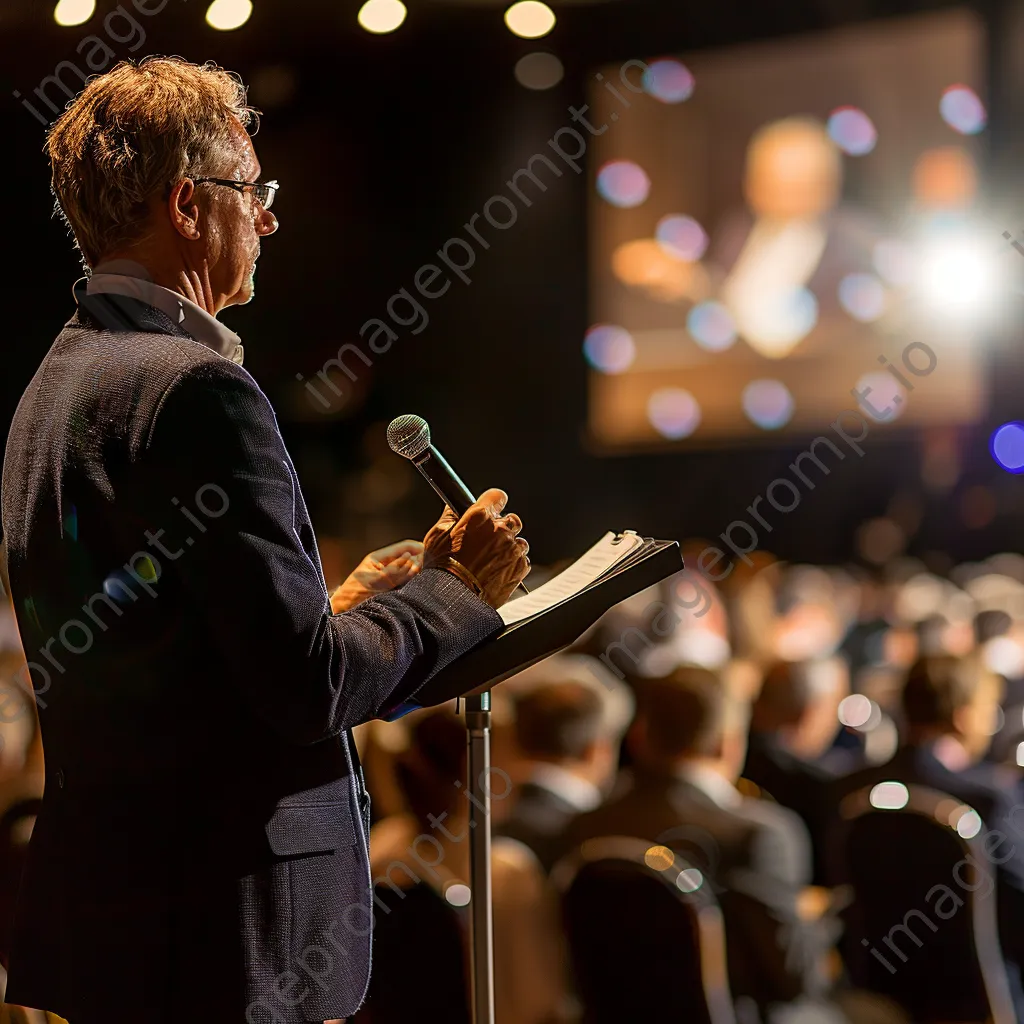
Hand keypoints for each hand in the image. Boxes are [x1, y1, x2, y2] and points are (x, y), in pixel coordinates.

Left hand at [330, 540, 423, 612]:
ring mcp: (389, 578)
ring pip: (410, 571)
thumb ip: (394, 571)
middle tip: (429, 569)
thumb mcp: (374, 581)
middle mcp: (386, 566)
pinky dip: (414, 583)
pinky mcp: (392, 590)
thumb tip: (412, 558)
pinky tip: (418, 585)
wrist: (343, 614)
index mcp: (379, 559)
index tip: (431, 554)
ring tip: (424, 577)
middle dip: (420, 561)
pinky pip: (407, 583)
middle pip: (409, 558)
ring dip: (418, 573)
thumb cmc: (353, 596)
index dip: (418, 548)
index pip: (405, 547)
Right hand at [422, 488, 529, 608]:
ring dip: (508, 547)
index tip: (490, 508)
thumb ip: (448, 517)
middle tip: (487, 540)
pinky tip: (497, 571)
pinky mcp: (520, 567)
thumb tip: (452, 507)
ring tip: (491, 560)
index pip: (496, 496)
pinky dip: (513, 564)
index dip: (492, 503)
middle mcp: (500, 530)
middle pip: (511, 519)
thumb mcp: (436, 537)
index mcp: (480, 517)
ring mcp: (512, 549)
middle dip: (501, 527)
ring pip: (518, 541)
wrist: (454, 599)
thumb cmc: (443, 570)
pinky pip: (522, 560)